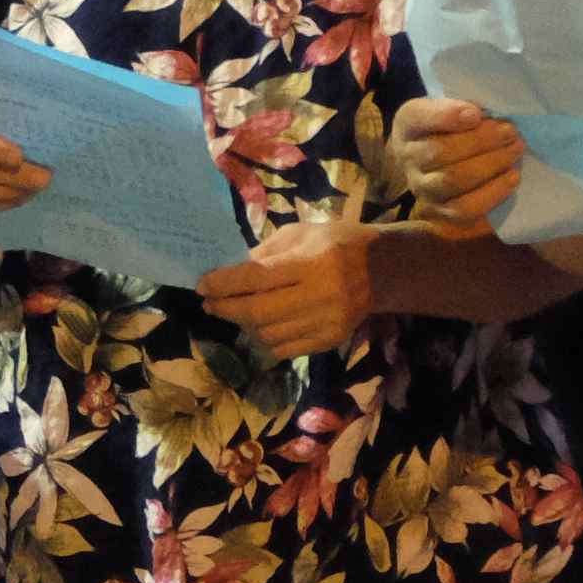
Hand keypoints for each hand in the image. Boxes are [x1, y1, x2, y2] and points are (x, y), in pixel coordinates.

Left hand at [199, 220, 378, 355]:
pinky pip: (285, 349)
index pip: (258, 276)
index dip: (225, 283)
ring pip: (269, 334)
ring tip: (234, 312)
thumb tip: (228, 273)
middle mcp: (321, 295)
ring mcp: (327, 323)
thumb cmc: (335, 242)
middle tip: (209, 303)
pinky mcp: (329, 341)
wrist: (380, 269)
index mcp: (313, 262)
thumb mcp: (300, 234)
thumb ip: (265, 253)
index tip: (202, 285)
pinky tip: (258, 327)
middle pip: (259, 311)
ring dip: (244, 325)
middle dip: (227, 308)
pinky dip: (265, 340)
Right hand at [383, 98, 523, 232]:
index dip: (447, 116)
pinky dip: (493, 192)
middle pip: (440, 151)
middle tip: (510, 132)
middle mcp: (408, 158)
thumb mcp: (451, 107)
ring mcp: (423, 189)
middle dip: (480, 141)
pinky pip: (465, 209)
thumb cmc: (451, 127)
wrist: (439, 161)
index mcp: (408, 123)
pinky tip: (512, 177)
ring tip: (515, 150)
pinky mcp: (441, 212)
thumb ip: (462, 106)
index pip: (418, 117)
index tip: (476, 113)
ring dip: (490, 164)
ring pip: (453, 180)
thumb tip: (478, 114)